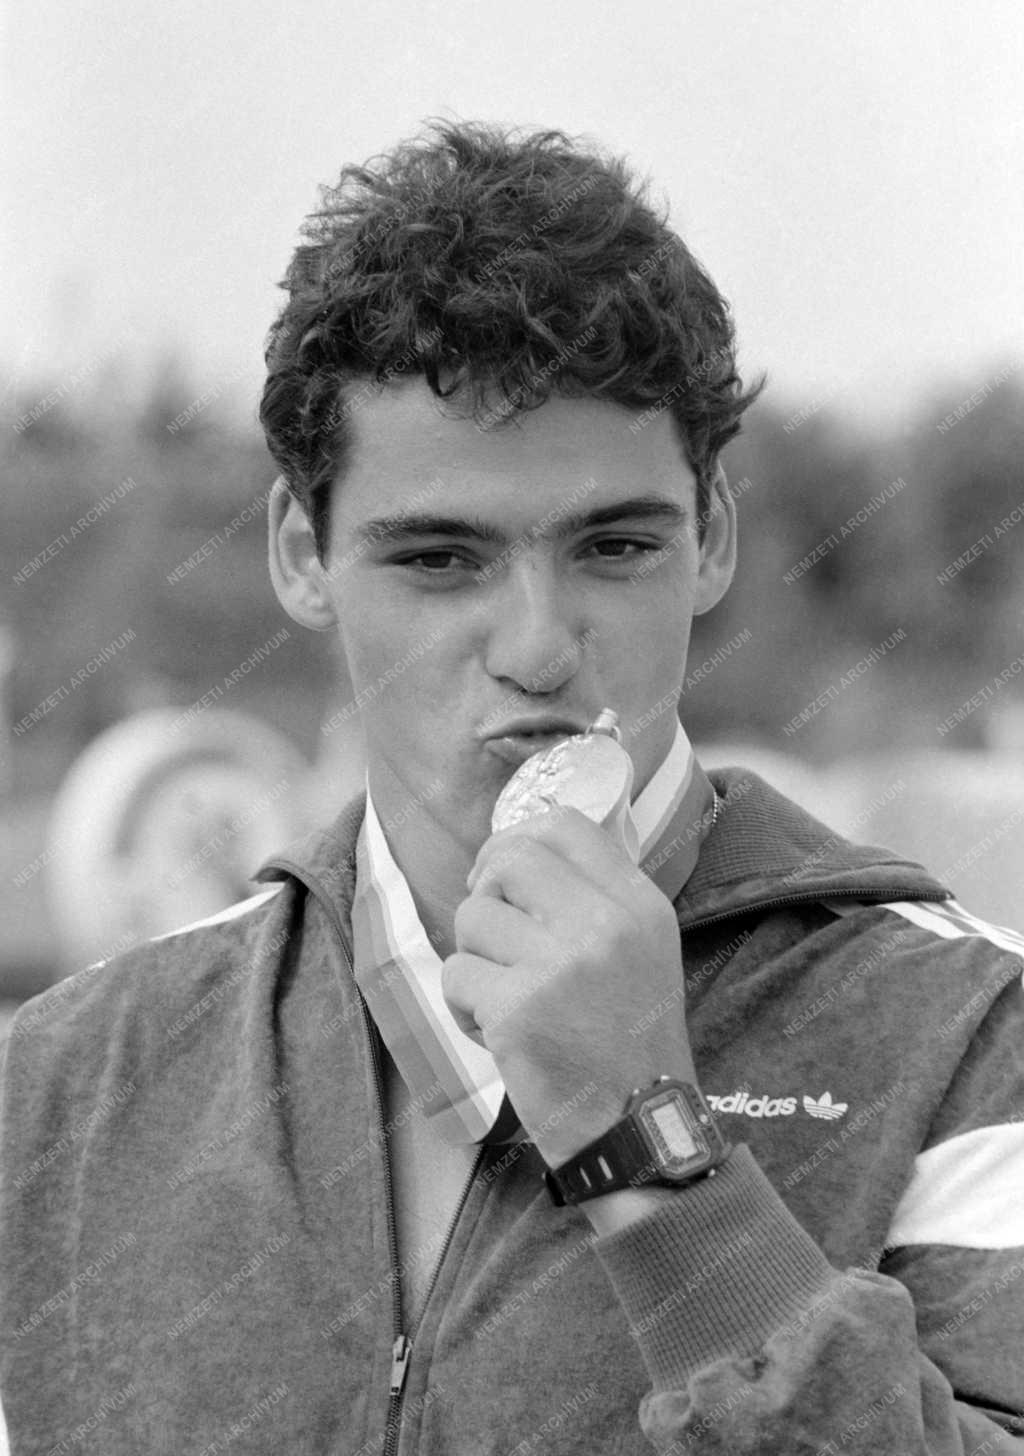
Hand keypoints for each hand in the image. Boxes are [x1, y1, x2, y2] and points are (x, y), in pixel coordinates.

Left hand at [441, 805, 696, 1168]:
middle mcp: (603, 925)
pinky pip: (455, 974)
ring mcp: (558, 966)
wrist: (637, 1129)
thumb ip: (596, 895)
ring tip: (505, 996)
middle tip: (490, 933)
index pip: (564, 824)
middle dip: (484, 891)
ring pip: (472, 918)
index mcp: (638, 905)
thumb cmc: (632, 1040)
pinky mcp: (516, 1010)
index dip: (518, 839)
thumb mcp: (643, 949)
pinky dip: (463, 1006)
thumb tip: (523, 844)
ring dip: (474, 957)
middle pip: (509, 859)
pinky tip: (498, 1032)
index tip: (502, 874)